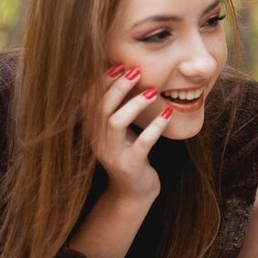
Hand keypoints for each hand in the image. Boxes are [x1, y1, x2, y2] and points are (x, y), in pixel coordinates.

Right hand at [91, 66, 170, 201]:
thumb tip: (128, 74)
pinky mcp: (130, 165)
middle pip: (100, 108)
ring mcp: (112, 154)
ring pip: (115, 123)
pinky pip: (142, 143)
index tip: (119, 65)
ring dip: (134, 104)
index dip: (101, 81)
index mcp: (93, 130)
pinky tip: (168, 113)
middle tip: (135, 71)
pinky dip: (155, 126)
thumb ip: (119, 107)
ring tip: (152, 92)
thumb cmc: (129, 153)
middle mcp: (97, 141)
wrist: (134, 192)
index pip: (89, 100)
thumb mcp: (120, 131)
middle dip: (117, 87)